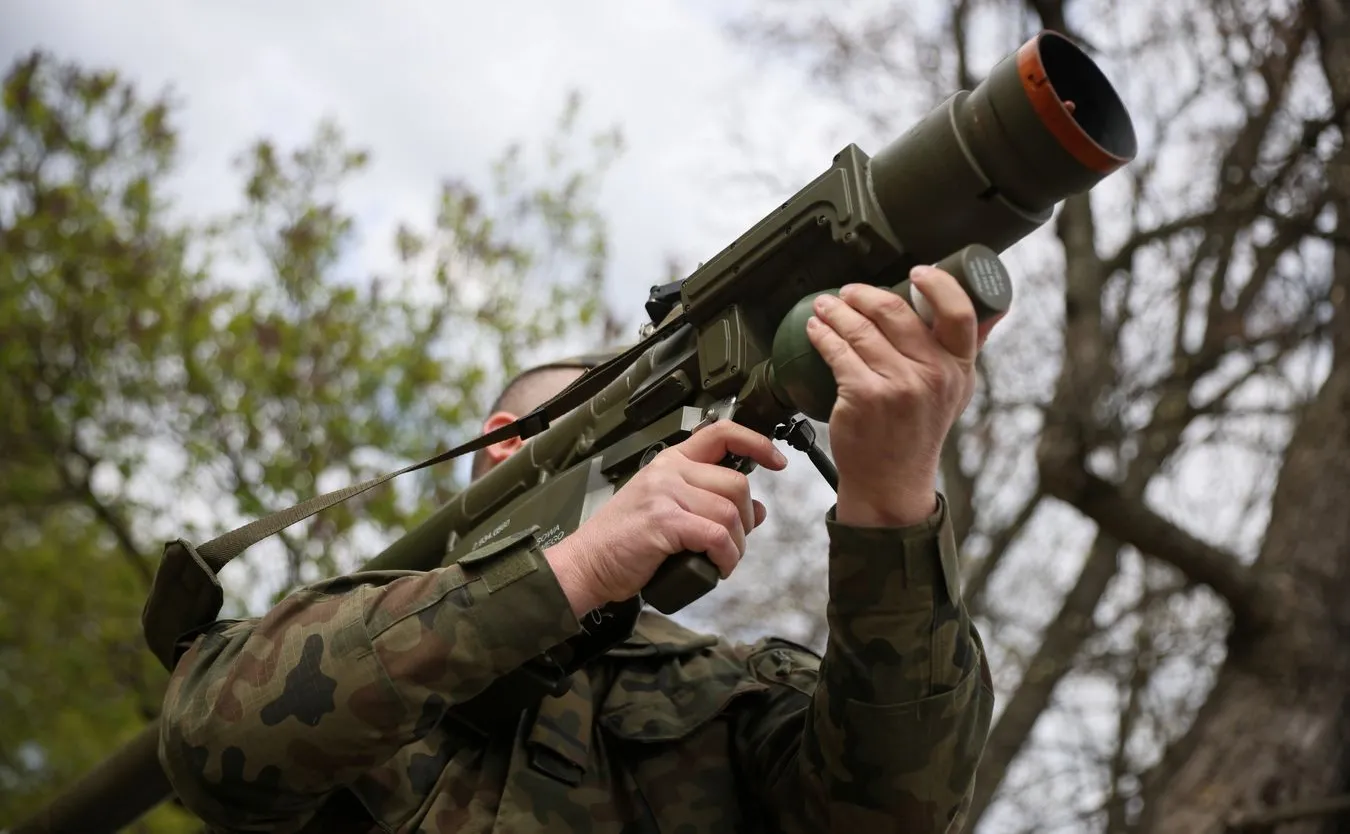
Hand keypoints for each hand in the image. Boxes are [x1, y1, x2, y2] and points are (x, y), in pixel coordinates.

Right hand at [543, 421, 787, 616]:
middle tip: (735, 541)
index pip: (720, 432)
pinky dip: (727, 556)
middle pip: (736, 482)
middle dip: (747, 518)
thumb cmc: (624, 542)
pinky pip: (716, 535)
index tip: (777, 459)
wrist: (586, 564)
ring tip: (724, 559)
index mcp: (670, 462)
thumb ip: (709, 505)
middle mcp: (668, 471)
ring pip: (730, 511)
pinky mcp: (664, 521)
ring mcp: (665, 494)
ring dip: (738, 543)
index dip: (755, 441)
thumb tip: (758, 511)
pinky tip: (719, 567)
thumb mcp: (668, 512)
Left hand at [805, 266, 1002, 527]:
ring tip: (825, 306)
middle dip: (865, 295)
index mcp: (959, 369)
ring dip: (836, 311)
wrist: (891, 481)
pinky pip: (838, 352)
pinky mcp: (865, 396)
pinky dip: (822, 336)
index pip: (958, 312)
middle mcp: (934, 375)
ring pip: (861, 330)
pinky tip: (815, 330)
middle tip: (850, 291)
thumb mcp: (956, 392)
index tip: (916, 272)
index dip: (937, 284)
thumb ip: (967, 350)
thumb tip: (995, 309)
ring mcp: (899, 386)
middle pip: (896, 312)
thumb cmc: (919, 431)